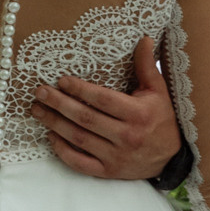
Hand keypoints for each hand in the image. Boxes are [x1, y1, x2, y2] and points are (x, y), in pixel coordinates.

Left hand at [34, 38, 182, 182]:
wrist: (171, 158)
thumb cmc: (162, 119)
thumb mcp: (158, 91)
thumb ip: (146, 66)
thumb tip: (143, 39)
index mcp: (138, 114)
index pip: (103, 100)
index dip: (80, 90)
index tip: (62, 80)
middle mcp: (127, 136)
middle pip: (86, 118)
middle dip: (60, 104)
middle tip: (40, 92)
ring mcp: (116, 157)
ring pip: (79, 139)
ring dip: (55, 124)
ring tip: (38, 110)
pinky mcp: (109, 172)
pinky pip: (80, 163)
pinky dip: (63, 151)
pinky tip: (51, 136)